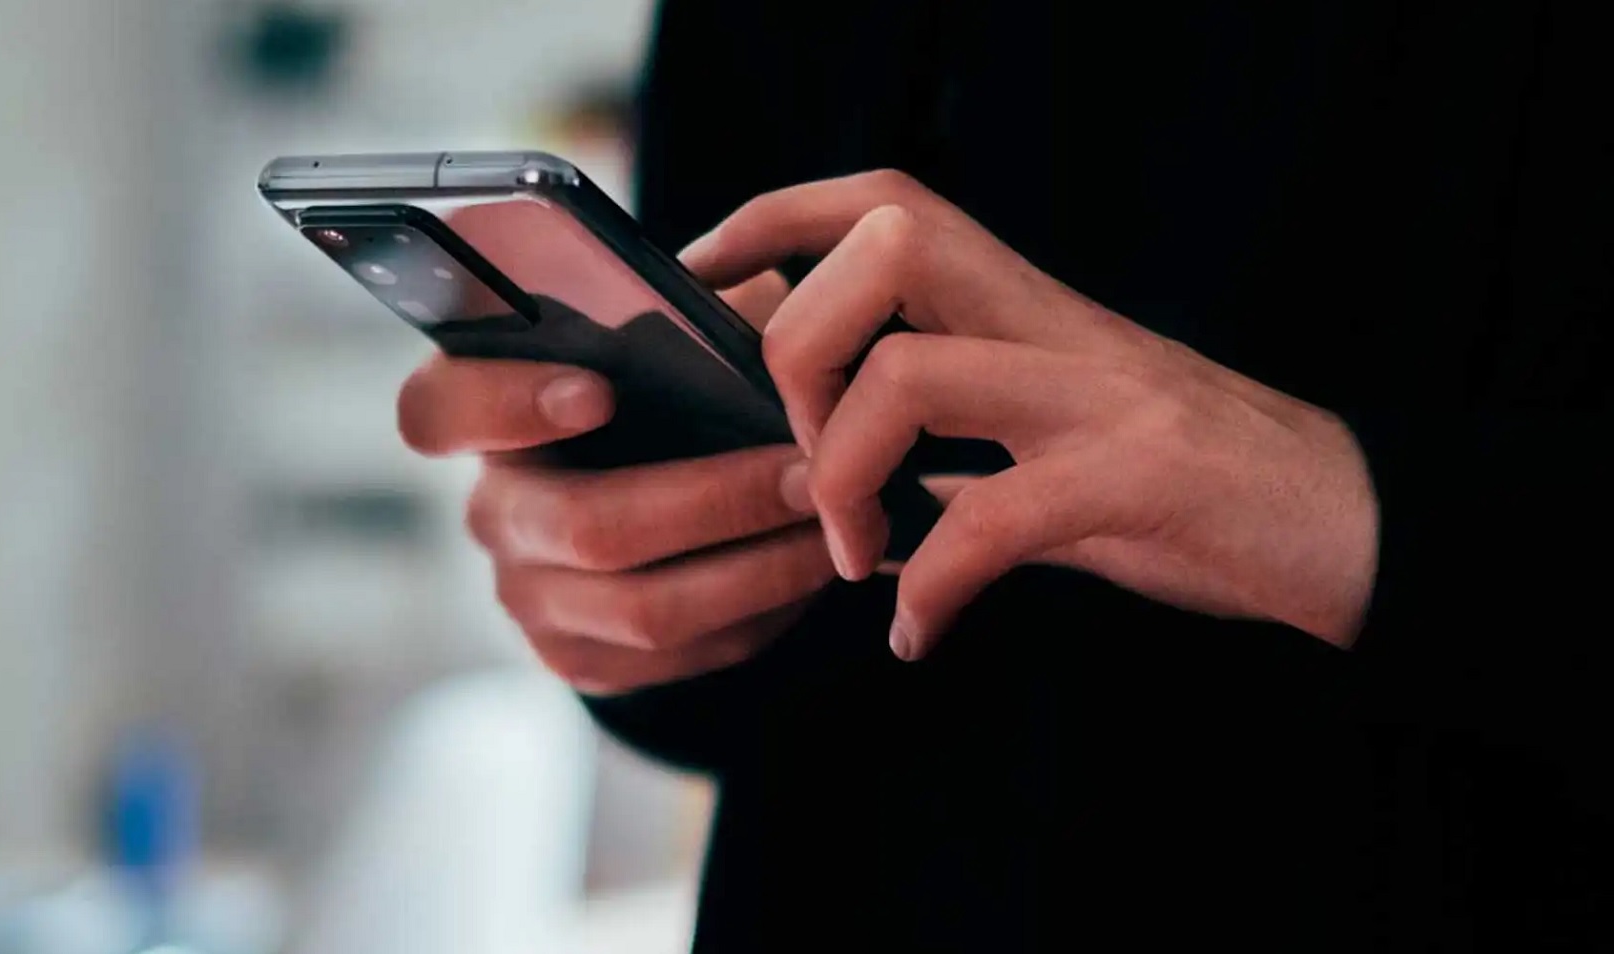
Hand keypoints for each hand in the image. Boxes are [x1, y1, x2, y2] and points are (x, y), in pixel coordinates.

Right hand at [396, 273, 835, 693]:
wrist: (670, 492)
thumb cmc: (674, 387)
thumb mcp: (677, 331)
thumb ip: (692, 316)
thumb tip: (753, 324)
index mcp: (485, 411)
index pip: (438, 409)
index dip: (506, 405)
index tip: (598, 390)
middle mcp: (493, 510)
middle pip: (585, 526)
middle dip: (716, 500)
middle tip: (809, 473)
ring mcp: (529, 595)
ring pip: (644, 608)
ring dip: (758, 567)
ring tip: (835, 525)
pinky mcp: (579, 658)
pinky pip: (676, 655)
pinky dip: (758, 613)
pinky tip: (810, 570)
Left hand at [682, 171, 1379, 659]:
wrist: (1346, 522)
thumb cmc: (1188, 487)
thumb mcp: (1056, 445)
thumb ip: (958, 446)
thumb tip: (840, 474)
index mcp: (1026, 307)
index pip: (885, 203)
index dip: (776, 218)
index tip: (703, 279)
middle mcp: (1055, 326)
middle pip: (884, 249)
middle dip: (798, 348)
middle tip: (799, 459)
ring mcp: (1098, 395)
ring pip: (912, 374)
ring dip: (846, 476)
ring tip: (854, 558)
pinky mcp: (1138, 478)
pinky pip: (993, 519)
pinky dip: (933, 586)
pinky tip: (921, 633)